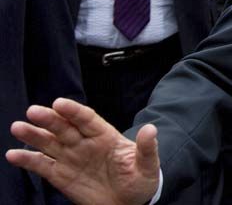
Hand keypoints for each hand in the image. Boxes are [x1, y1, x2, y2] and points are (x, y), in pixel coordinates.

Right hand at [6, 98, 159, 204]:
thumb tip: (151, 129)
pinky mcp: (61, 175)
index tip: (59, 103)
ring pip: (50, 142)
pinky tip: (12, 154)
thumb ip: (147, 148)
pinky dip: (27, 160)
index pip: (87, 119)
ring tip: (18, 127)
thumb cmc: (140, 179)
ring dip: (34, 135)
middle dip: (50, 119)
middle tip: (33, 111)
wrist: (130, 202)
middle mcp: (85, 143)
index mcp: (105, 136)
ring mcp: (71, 157)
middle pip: (65, 127)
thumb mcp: (148, 165)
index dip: (74, 111)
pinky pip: (42, 165)